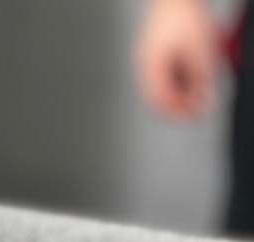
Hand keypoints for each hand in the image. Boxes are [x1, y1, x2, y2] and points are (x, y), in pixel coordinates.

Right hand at [136, 0, 217, 118]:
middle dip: (177, 105)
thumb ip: (201, 77)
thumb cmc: (183, 16)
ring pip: (160, 87)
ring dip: (179, 93)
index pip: (159, 100)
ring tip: (197, 90)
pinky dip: (176, 81)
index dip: (176, 112)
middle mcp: (144, 67)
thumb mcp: (200, 48)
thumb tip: (203, 99)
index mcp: (150, 68)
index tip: (192, 117)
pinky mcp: (152, 55)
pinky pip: (162, 76)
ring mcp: (146, 61)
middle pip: (158, 97)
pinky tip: (190, 78)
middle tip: (196, 109)